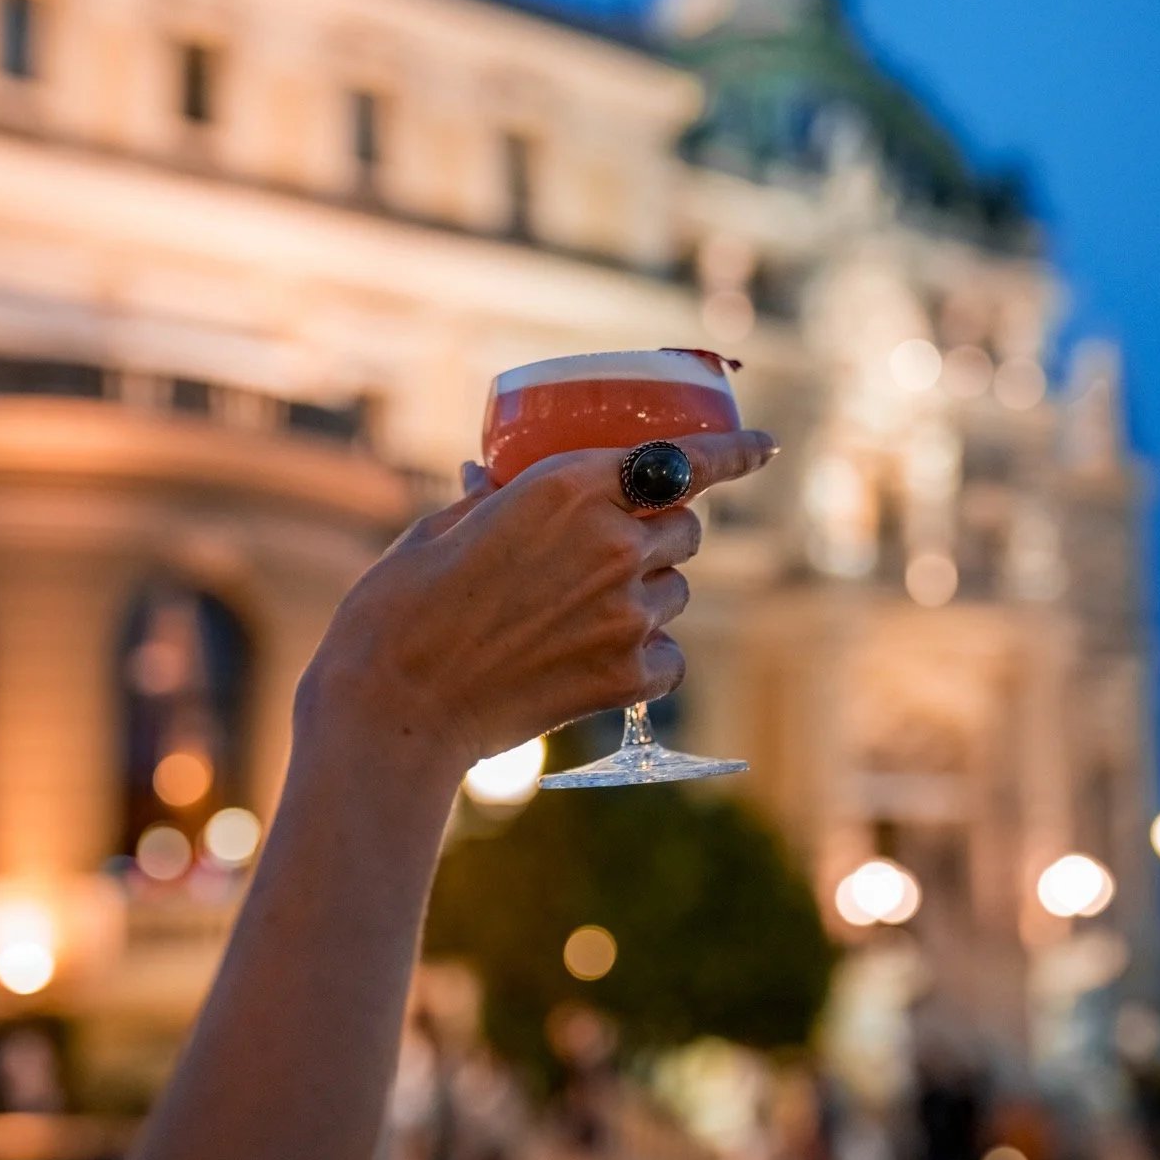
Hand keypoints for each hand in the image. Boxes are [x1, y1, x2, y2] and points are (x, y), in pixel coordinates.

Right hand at [296, 428, 775, 776]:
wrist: (394, 712)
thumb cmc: (399, 612)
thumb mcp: (439, 530)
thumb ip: (489, 499)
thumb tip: (493, 481)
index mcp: (567, 486)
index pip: (682, 458)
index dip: (733, 451)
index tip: (765, 446)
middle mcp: (612, 541)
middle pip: (685, 526)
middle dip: (658, 534)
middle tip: (607, 555)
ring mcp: (626, 611)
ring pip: (679, 591)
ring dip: (647, 596)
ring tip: (578, 617)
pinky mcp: (629, 674)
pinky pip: (670, 655)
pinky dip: (645, 658)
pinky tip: (593, 662)